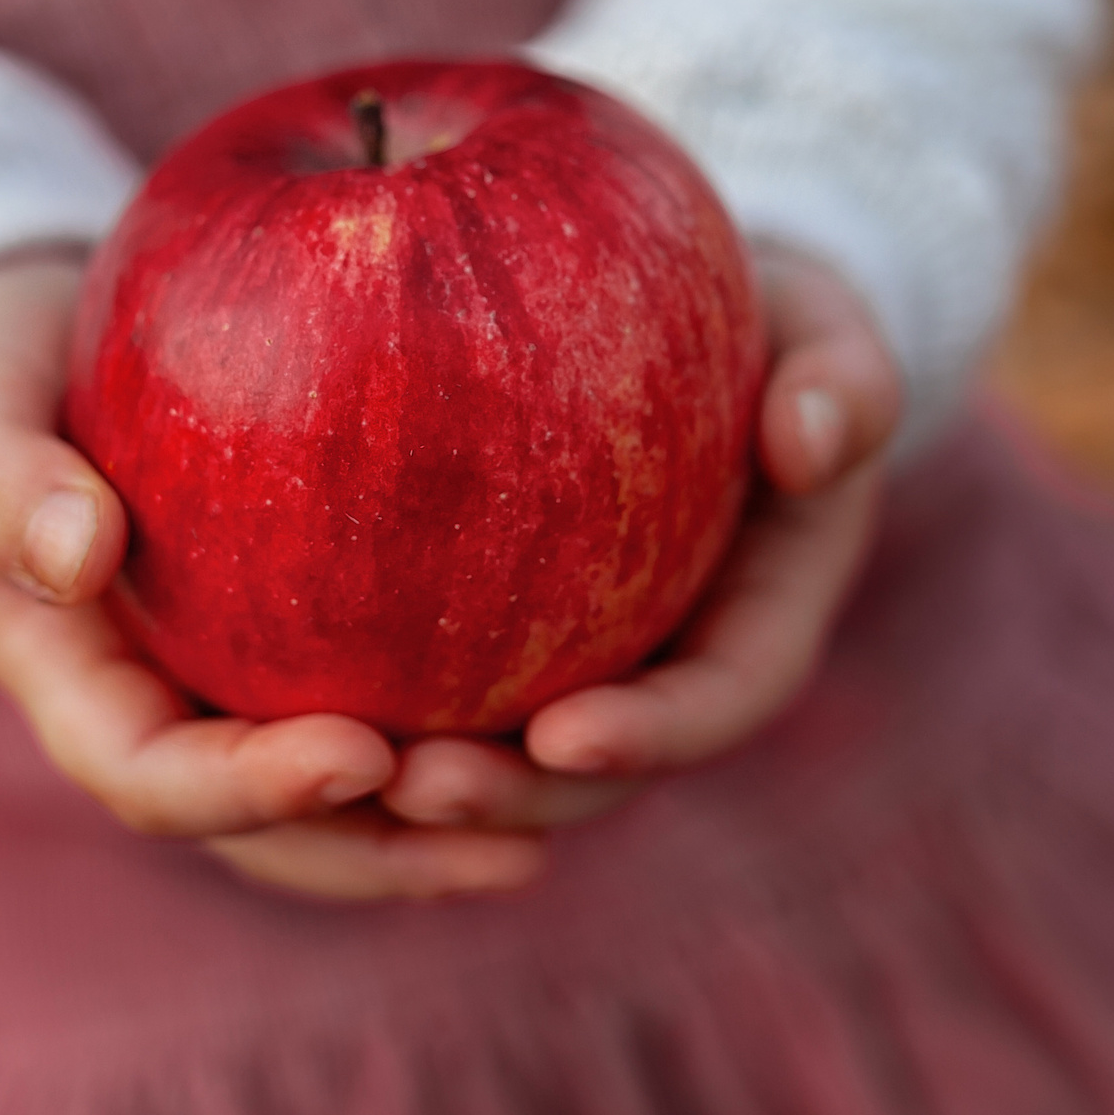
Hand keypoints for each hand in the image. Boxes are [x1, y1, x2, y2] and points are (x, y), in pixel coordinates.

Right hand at [0, 249, 545, 900]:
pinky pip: (389, 692)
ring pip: (346, 796)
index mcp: (80, 689)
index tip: (363, 751)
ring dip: (442, 826)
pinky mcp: (299, 637)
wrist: (8, 354)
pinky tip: (571, 697)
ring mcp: (234, 687)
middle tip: (507, 833)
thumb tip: (78, 552)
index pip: (161, 777)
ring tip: (558, 823)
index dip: (255, 791)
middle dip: (385, 849)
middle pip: (276, 829)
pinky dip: (464, 715)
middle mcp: (167, 714)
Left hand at [381, 240, 900, 832]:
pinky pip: (429, 671)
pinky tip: (270, 685)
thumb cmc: (782, 318)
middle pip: (588, 772)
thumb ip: (843, 375)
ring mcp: (576, 656)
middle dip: (508, 797)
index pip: (713, 702)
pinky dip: (366, 692)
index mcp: (758, 622)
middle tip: (415, 786)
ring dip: (422, 779)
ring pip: (496, 751)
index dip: (648, 737)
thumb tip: (813, 436)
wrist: (716, 317)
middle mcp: (664, 665)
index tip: (563, 738)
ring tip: (326, 770)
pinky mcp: (491, 624)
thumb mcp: (830, 327)